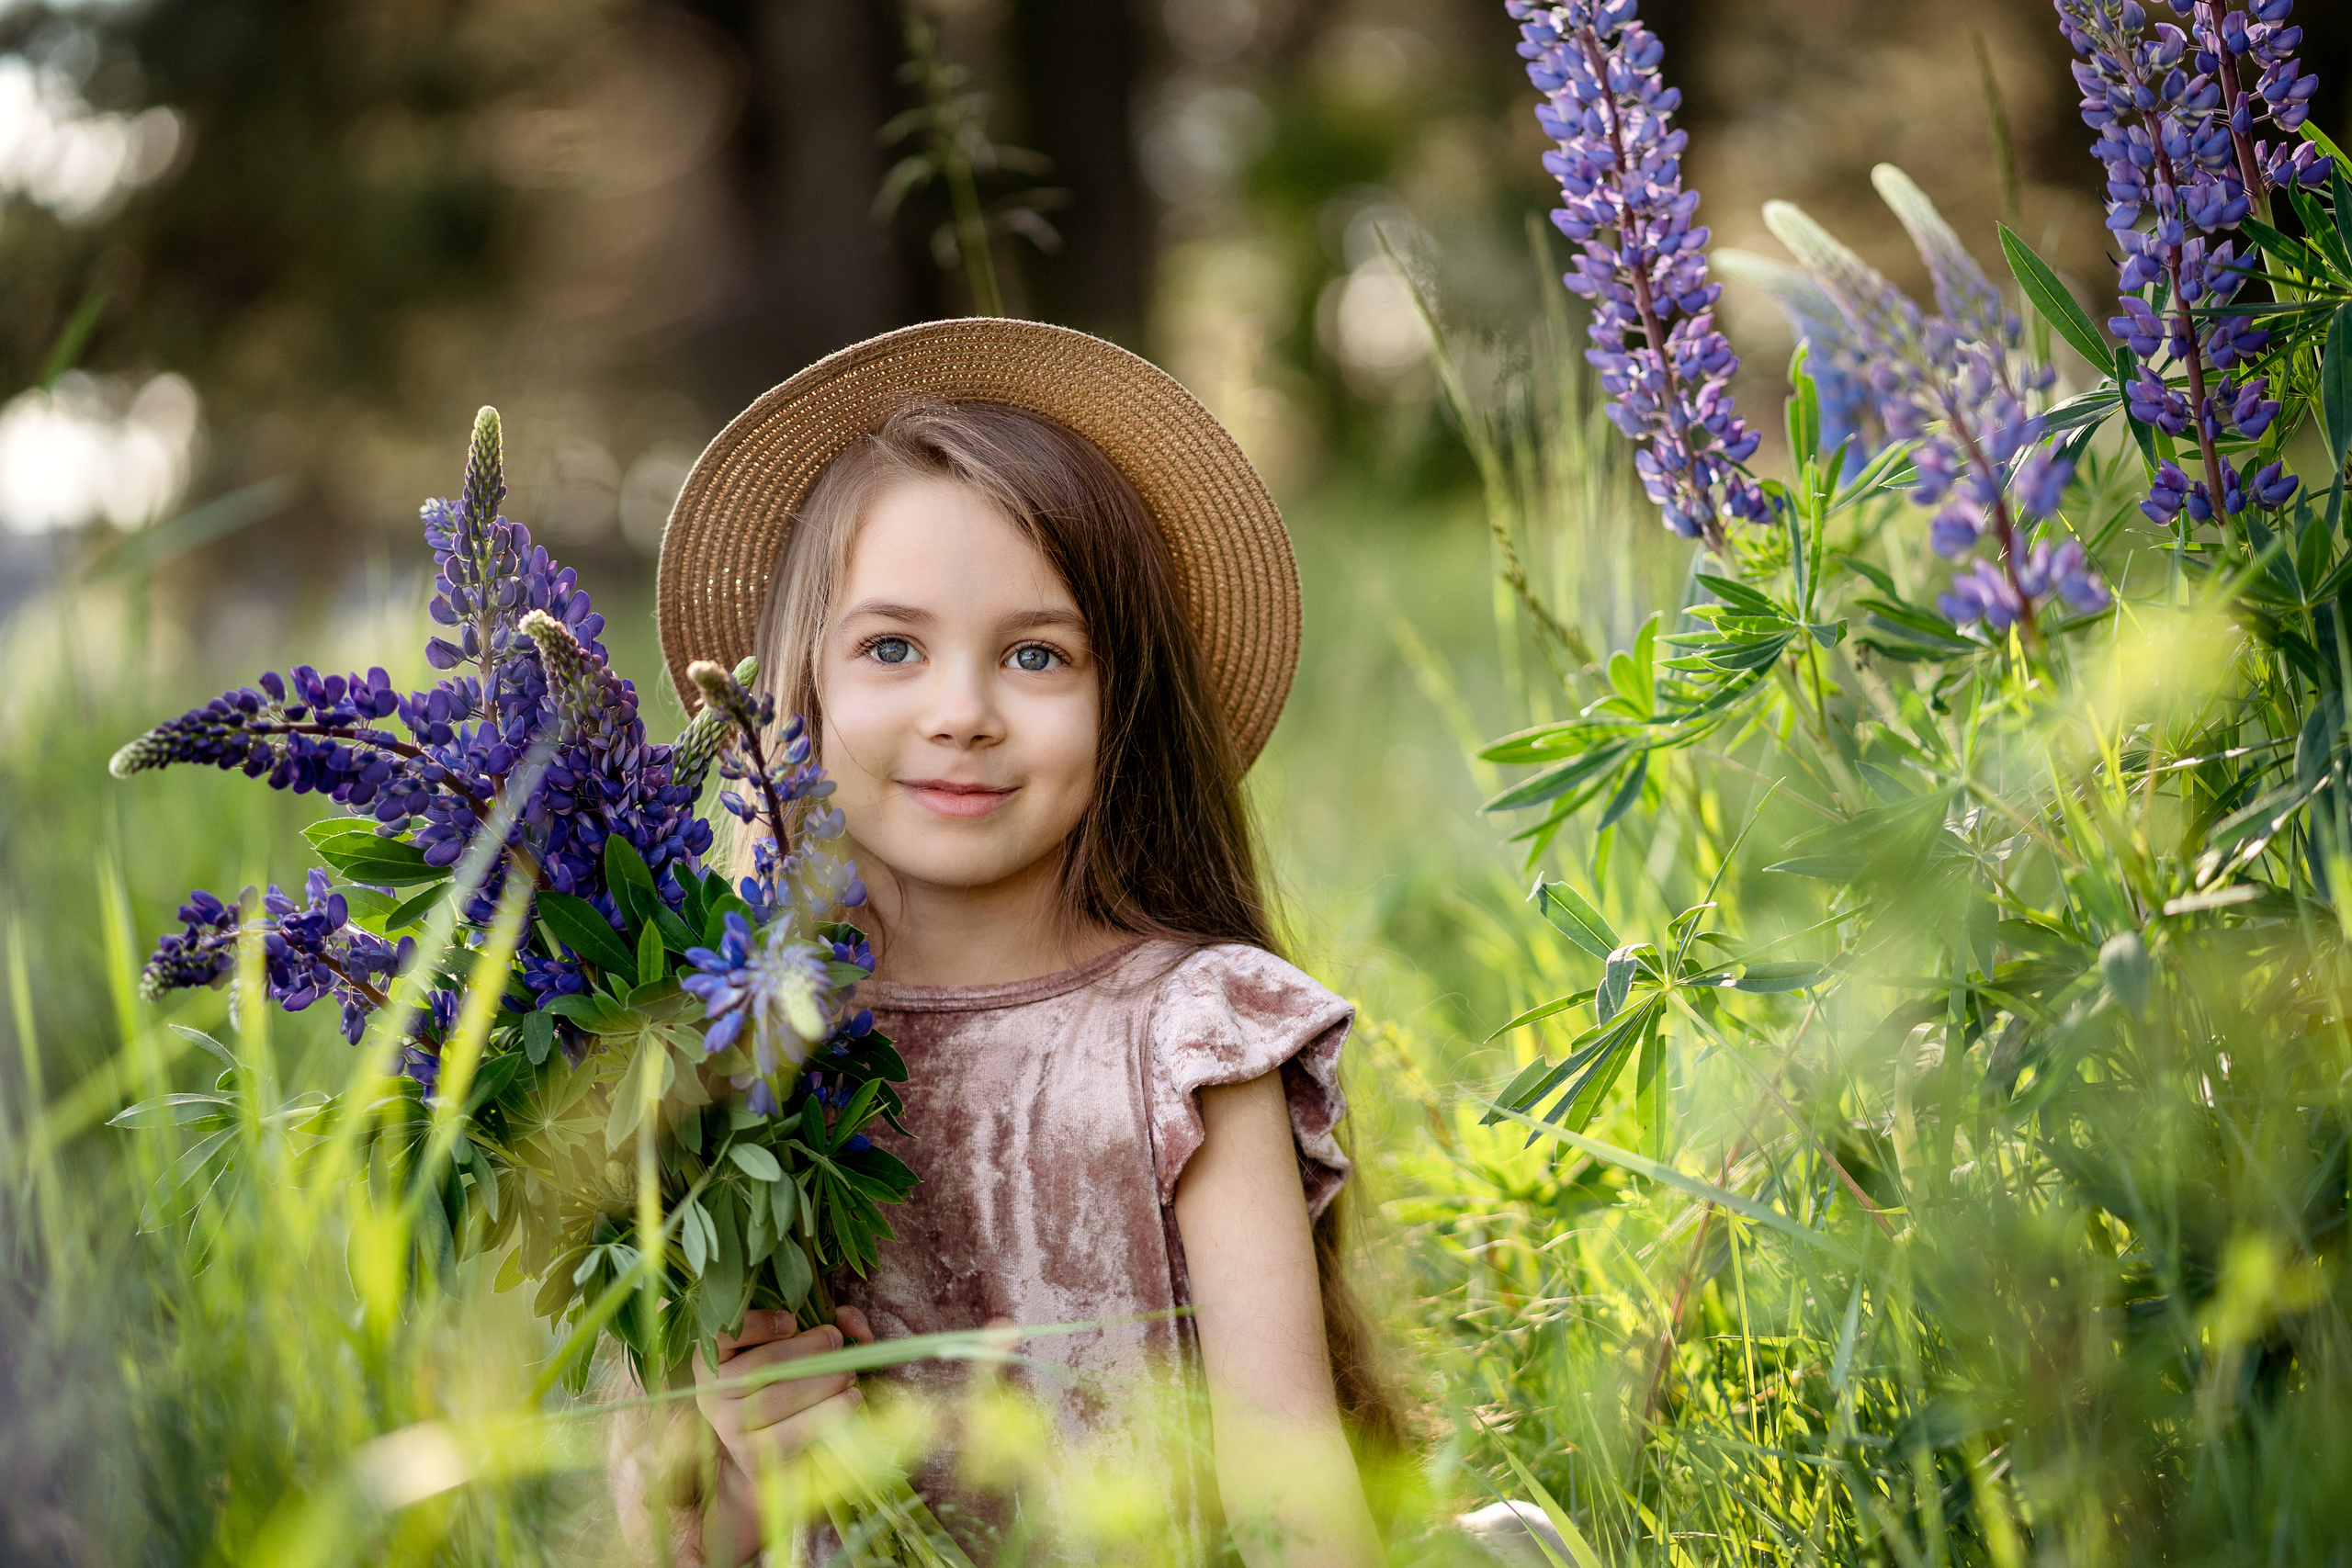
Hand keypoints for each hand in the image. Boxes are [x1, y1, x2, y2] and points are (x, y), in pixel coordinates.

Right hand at [694, 1305, 873, 1479]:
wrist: (769, 1455)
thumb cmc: (783, 1389)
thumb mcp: (795, 1350)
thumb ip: (822, 1326)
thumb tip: (849, 1321)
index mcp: (713, 1360)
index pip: (722, 1335)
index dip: (758, 1325)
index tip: (792, 1322)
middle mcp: (713, 1393)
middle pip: (761, 1365)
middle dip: (808, 1349)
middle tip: (836, 1342)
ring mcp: (730, 1427)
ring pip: (780, 1397)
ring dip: (824, 1380)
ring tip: (848, 1373)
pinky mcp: (755, 1456)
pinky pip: (796, 1430)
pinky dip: (831, 1410)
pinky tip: (850, 1399)